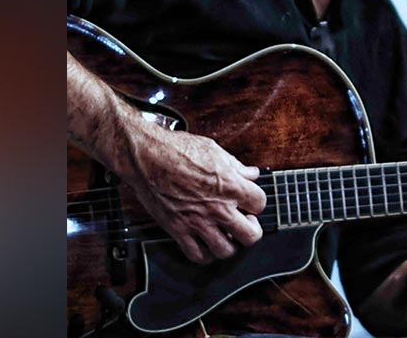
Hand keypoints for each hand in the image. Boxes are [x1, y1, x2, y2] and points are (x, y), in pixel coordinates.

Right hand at [115, 107, 266, 263]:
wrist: (146, 157)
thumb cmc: (177, 149)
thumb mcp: (215, 151)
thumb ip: (237, 167)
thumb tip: (252, 174)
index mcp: (230, 186)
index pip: (260, 204)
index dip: (256, 202)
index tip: (249, 200)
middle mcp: (217, 208)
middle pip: (251, 236)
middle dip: (251, 229)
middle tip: (244, 222)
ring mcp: (197, 222)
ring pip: (225, 251)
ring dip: (230, 244)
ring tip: (226, 234)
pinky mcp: (177, 230)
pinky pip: (197, 255)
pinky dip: (205, 254)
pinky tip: (206, 243)